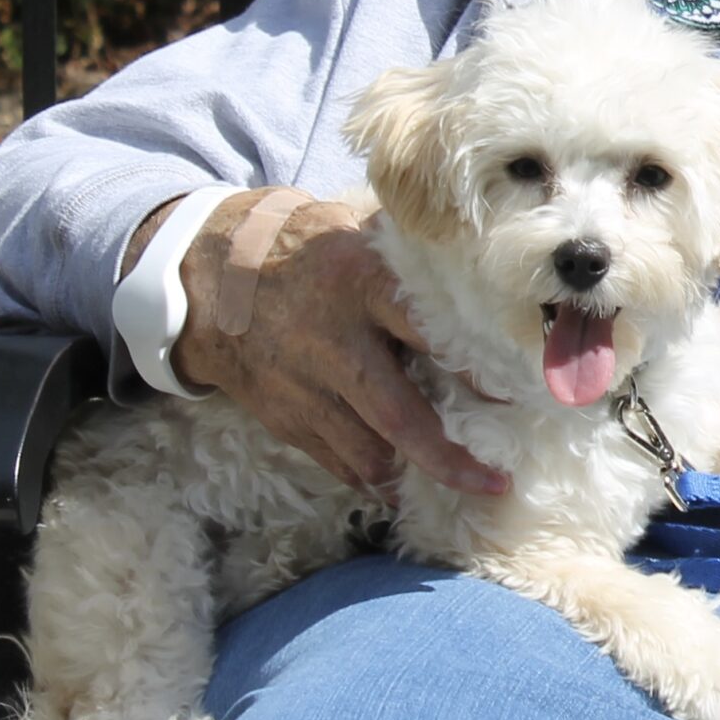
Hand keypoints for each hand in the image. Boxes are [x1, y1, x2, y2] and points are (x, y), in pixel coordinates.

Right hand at [128, 190, 507, 498]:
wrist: (207, 276)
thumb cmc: (298, 246)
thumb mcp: (352, 230)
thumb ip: (408, 253)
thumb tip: (478, 256)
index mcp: (362, 286)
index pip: (427, 331)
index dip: (472, 367)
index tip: (512, 394)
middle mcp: (335, 343)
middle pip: (398, 415)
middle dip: (447, 458)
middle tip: (492, 483)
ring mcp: (306, 386)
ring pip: (366, 451)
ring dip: (411, 477)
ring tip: (457, 489)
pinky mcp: (286, 416)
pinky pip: (335, 460)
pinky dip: (370, 477)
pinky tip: (400, 483)